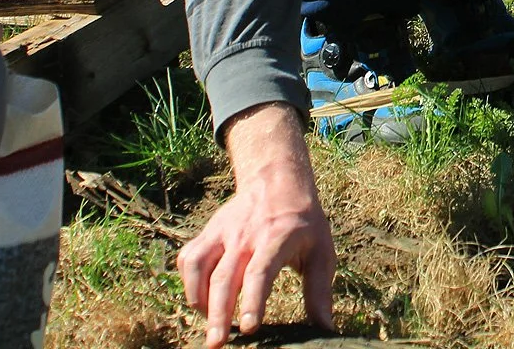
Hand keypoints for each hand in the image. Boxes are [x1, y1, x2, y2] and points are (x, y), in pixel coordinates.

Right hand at [178, 102, 334, 347]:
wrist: (277, 180)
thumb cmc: (304, 222)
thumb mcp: (322, 250)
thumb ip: (320, 290)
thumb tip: (325, 328)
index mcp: (278, 238)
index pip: (260, 272)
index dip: (253, 301)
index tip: (249, 328)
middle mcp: (245, 235)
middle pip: (225, 277)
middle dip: (218, 314)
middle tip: (216, 344)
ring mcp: (222, 232)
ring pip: (197, 266)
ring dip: (199, 299)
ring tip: (210, 324)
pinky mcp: (208, 232)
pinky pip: (188, 258)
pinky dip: (188, 283)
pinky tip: (202, 300)